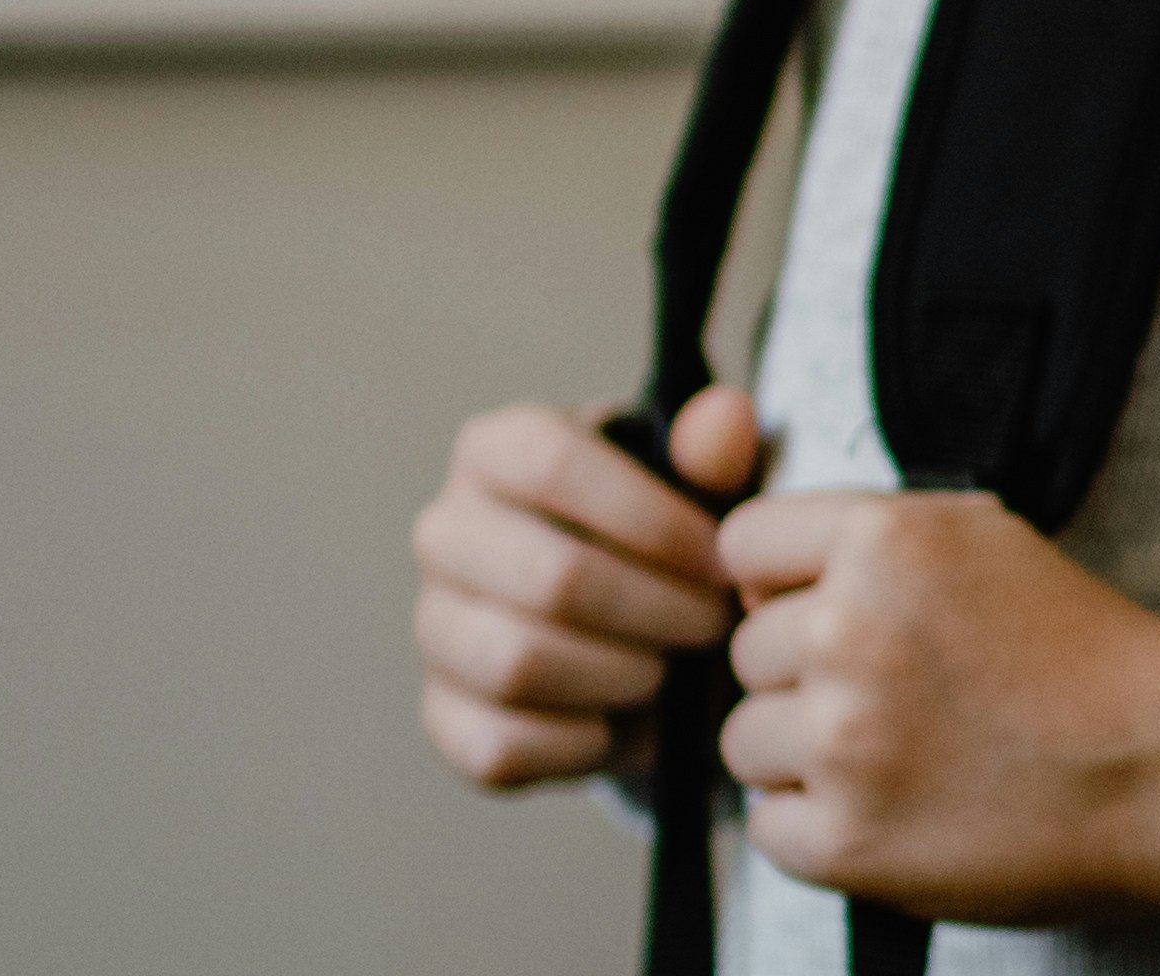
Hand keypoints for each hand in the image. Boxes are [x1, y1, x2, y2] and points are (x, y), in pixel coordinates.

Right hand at [412, 386, 756, 787]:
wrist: (644, 632)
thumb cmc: (670, 541)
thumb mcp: (703, 488)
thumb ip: (715, 453)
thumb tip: (725, 415)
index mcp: (498, 450)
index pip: (554, 464)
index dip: (653, 519)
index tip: (724, 563)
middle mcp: (445, 532)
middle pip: (549, 576)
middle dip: (657, 610)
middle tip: (717, 626)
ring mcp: (434, 627)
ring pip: (519, 664)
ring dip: (624, 676)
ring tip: (674, 668)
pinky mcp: (443, 717)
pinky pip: (502, 744)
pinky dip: (584, 744)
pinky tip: (627, 720)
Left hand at [716, 486, 1159, 922]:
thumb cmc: (1088, 658)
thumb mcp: (989, 542)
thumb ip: (874, 539)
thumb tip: (765, 575)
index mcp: (885, 542)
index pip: (743, 545)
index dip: (778, 582)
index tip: (816, 609)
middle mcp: (851, 632)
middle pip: (748, 651)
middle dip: (805, 675)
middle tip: (897, 697)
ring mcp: (843, 741)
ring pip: (746, 741)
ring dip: (804, 756)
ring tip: (898, 757)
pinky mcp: (845, 839)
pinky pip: (768, 826)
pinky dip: (818, 828)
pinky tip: (893, 809)